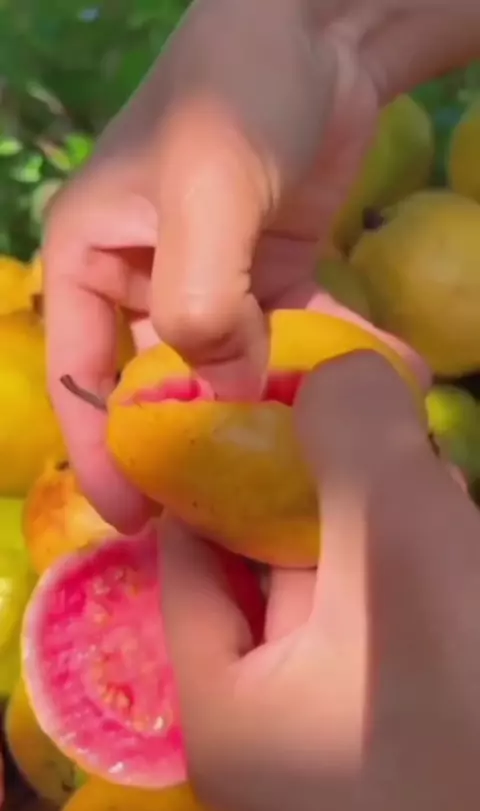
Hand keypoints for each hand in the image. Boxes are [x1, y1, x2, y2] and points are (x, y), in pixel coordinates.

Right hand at [43, 0, 434, 531]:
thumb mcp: (203, 196)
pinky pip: (294, 333)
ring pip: (234, 367)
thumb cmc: (232, 96)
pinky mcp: (271, 275)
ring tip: (319, 462)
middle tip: (234, 512)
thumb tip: (229, 393)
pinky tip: (384, 382)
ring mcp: (211, 281)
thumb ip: (200, 303)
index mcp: (90, 262)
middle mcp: (142, 280)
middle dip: (198, 443)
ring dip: (278, 407)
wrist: (317, 31)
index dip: (100, 450)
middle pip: (160, 384)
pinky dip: (330, 358)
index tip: (133, 518)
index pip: (80, 374)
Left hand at [160, 352, 479, 810]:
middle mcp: (270, 720)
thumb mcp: (400, 547)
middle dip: (319, 477)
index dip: (221, 457)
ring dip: (377, 510)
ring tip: (417, 453)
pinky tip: (450, 513)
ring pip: (342, 578)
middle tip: (363, 403)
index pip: (190, 548)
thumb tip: (331, 363)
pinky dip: (413, 556)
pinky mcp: (406, 710)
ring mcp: (344, 720)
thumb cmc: (469, 699)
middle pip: (269, 558)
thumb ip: (352, 440)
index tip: (270, 389)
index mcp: (223, 704)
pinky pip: (390, 609)